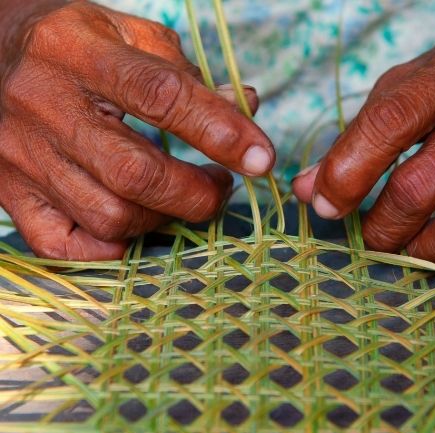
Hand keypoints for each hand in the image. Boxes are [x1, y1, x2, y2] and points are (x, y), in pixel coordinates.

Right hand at [0, 0, 273, 259]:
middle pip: (135, 173)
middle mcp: (42, 104)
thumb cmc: (71, 42)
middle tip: (221, 185)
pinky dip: (110, 248)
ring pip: (108, 216)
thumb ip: (187, 72)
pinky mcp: (9, 193)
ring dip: (163, 218)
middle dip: (197, 193)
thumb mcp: (126, 33)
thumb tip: (247, 109)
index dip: (221, 131)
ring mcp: (20, 156)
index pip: (162, 96)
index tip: (261, 157)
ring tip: (180, 198)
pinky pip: (63, 246)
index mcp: (77, 50)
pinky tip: (132, 224)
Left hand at [293, 0, 434, 265]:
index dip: (345, 174)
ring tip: (409, 242)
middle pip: (421, 189)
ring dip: (421, 252)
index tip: (323, 204)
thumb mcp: (410, 85)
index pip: (389, 123)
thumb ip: (358, 136)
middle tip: (369, 233)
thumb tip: (309, 191)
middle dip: (379, 228)